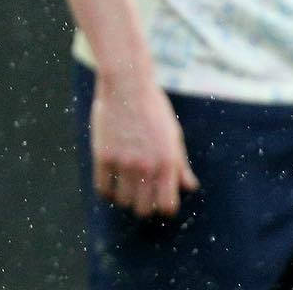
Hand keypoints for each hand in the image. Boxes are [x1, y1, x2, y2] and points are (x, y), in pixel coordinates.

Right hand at [91, 67, 198, 217]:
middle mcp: (147, 167)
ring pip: (123, 201)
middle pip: (143, 209)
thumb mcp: (173, 135)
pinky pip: (103, 188)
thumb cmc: (153, 108)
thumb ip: (180, 165)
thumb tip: (189, 187)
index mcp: (167, 163)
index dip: (162, 206)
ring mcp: (124, 162)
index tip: (156, 198)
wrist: (126, 83)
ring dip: (123, 198)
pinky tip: (109, 182)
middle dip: (142, 204)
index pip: (166, 207)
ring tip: (122, 186)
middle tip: (138, 193)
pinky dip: (106, 191)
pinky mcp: (103, 154)